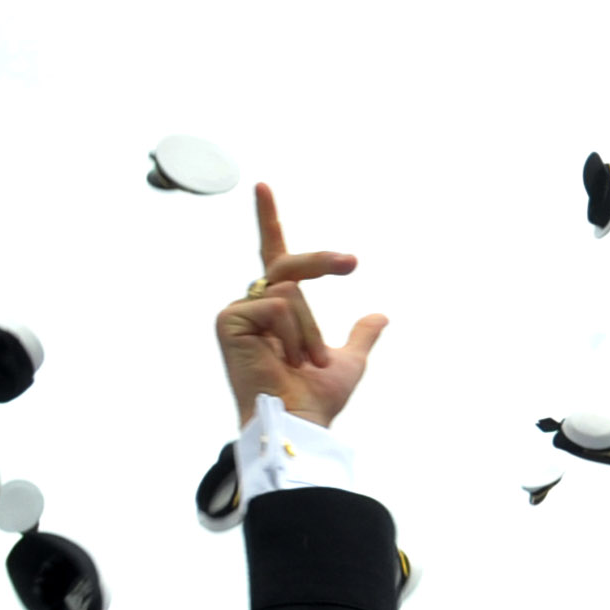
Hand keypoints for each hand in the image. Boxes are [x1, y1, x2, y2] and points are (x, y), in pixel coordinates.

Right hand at [215, 185, 386, 427]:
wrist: (300, 423)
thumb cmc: (315, 401)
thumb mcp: (347, 363)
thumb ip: (359, 337)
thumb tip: (380, 316)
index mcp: (276, 309)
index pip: (275, 256)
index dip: (269, 220)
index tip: (264, 186)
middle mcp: (253, 304)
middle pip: (292, 264)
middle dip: (324, 262)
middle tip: (353, 262)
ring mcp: (237, 311)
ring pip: (292, 290)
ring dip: (310, 330)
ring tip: (301, 363)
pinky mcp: (229, 320)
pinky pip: (279, 305)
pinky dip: (293, 334)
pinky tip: (281, 360)